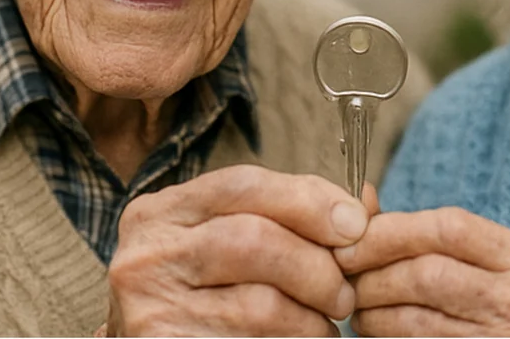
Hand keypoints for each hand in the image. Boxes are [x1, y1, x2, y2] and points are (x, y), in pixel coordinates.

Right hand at [104, 165, 369, 335]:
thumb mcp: (224, 241)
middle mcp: (149, 255)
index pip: (243, 185)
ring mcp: (153, 308)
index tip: (354, 224)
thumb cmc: (203, 293)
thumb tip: (360, 206)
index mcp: (161, 213)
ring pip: (260, 304)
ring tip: (325, 326)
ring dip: (311, 318)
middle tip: (344, 293)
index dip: (308, 200)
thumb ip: (282, 216)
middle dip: (316, 267)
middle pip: (254, 240)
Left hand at [334, 207, 509, 336]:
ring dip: (373, 312)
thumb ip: (432, 234)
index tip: (352, 240)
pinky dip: (389, 337)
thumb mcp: (495, 267)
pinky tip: (377, 331)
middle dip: (374, 274)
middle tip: (345, 276)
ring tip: (358, 308)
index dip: (391, 231)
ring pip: (416, 320)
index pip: (450, 228)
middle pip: (428, 274)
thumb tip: (360, 200)